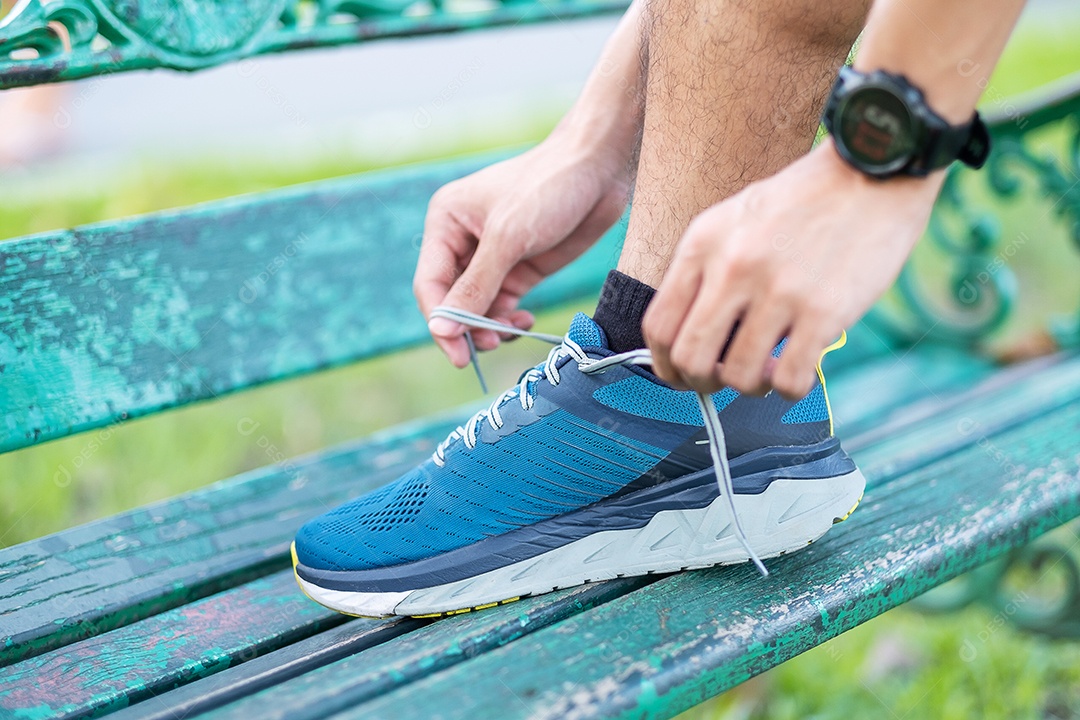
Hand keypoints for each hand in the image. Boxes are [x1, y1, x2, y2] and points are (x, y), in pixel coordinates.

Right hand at [415, 132, 630, 366]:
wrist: (600, 167)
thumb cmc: (548, 188)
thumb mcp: (508, 239)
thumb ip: (474, 287)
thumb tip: (440, 330)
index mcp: (446, 223)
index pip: (430, 284)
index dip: (441, 322)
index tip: (458, 357)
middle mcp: (463, 241)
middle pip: (452, 300)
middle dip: (469, 327)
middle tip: (491, 345)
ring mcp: (493, 257)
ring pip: (478, 308)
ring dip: (490, 327)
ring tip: (512, 331)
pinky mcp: (521, 268)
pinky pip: (503, 305)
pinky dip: (510, 320)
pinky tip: (525, 322)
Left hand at [643, 138, 943, 398]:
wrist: (873, 170)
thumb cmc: (804, 198)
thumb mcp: (734, 218)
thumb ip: (706, 268)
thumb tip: (688, 330)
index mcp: (703, 245)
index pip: (658, 326)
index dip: (664, 364)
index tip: (681, 373)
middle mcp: (733, 269)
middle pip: (690, 359)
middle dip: (701, 382)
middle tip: (722, 378)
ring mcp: (778, 292)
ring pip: (739, 377)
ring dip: (750, 388)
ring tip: (767, 371)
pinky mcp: (823, 312)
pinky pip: (790, 381)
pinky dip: (789, 389)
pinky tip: (797, 371)